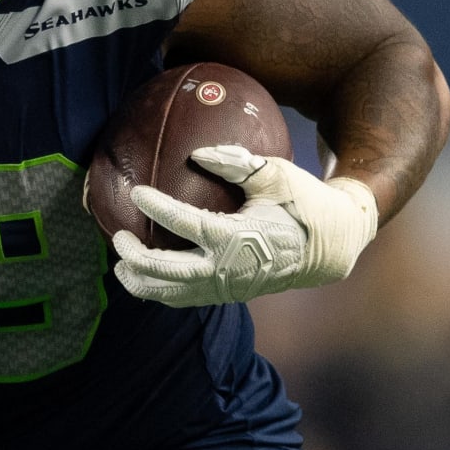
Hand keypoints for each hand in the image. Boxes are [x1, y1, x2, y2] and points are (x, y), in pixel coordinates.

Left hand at [112, 145, 378, 305]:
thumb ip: (237, 162)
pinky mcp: (229, 294)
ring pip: (173, 293)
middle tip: (118, 237)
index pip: (189, 224)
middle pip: (170, 272)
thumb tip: (197, 152)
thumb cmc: (304, 202)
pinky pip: (186, 297)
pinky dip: (160, 289)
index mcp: (240, 238)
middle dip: (137, 258)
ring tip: (120, 263)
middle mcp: (229, 269)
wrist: (331, 248)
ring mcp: (228, 286)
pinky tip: (143, 275)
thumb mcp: (276, 174)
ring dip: (142, 282)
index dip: (159, 208)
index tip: (135, 191)